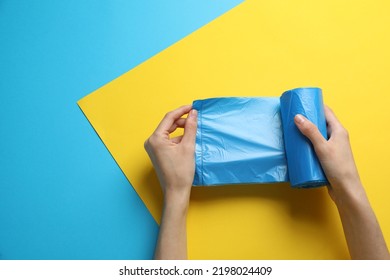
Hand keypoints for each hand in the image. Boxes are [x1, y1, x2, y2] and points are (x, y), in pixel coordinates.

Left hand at [144, 105, 197, 205]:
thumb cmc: (181, 172)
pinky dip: (178, 138)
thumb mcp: (188, 147)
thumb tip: (193, 113)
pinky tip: (188, 140)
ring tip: (194, 130)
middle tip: (195, 119)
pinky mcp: (157, 153)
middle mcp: (151, 142)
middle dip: (182, 121)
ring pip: (169, 132)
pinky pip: (168, 140)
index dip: (182, 110)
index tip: (193, 106)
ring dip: (181, 130)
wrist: (175, 191)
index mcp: (155, 138)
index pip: (169, 118)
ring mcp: (153, 148)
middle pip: (168, 124)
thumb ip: (190, 128)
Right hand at [295, 105, 389, 258]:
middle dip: (307, 119)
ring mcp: (331, 147)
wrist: (345, 190)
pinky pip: (315, 145)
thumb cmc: (338, 167)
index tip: (302, 102)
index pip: (326, 112)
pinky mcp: (326, 157)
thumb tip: (297, 116)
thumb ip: (310, 131)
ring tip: (292, 130)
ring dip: (305, 132)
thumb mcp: (322, 147)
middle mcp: (336, 137)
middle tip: (293, 117)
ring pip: (317, 135)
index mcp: (338, 130)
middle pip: (320, 123)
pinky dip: (306, 143)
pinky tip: (297, 146)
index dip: (315, 105)